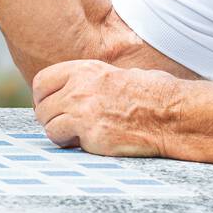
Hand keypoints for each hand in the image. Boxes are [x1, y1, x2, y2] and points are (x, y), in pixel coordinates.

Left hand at [31, 59, 179, 156]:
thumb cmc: (151, 95)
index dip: (42, 97)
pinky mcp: (90, 133)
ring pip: (48, 124)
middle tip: (63, 124)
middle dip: (50, 117)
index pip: (43, 81)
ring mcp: (83, 111)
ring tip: (76, 134)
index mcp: (86, 69)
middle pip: (42, 106)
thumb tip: (72, 90)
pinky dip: (69, 143)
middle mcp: (80, 88)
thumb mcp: (116, 74)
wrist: (171, 114)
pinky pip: (61, 139)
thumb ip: (90, 81)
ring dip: (58, 132)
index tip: (49, 106)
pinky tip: (86, 141)